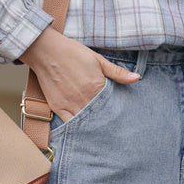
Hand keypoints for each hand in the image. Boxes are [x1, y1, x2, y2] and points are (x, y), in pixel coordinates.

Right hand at [20, 28, 139, 121]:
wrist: (46, 50)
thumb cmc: (72, 52)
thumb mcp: (98, 59)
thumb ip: (117, 72)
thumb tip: (137, 78)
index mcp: (96, 87)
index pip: (111, 106)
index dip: (117, 113)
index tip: (122, 118)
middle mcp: (84, 98)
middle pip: (100, 117)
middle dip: (107, 123)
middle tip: (115, 131)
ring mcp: (70, 104)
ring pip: (86, 123)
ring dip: (94, 127)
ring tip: (102, 133)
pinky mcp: (58, 107)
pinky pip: (70, 124)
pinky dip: (78, 128)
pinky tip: (84, 130)